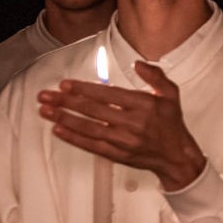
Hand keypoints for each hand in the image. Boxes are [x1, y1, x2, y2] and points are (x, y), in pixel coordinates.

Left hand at [39, 62, 206, 190]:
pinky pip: (91, 145)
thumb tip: (137, 64)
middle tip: (45, 96)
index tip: (66, 85)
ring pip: (87, 128)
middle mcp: (132, 123)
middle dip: (65, 101)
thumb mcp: (171, 94)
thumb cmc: (172, 125)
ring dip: (63, 118)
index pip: (107, 94)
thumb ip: (156, 76)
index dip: (84, 89)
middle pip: (92, 110)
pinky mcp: (118, 155)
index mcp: (143, 105)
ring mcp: (123, 141)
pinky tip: (59, 130)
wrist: (177, 157)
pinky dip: (73, 138)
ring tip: (45, 111)